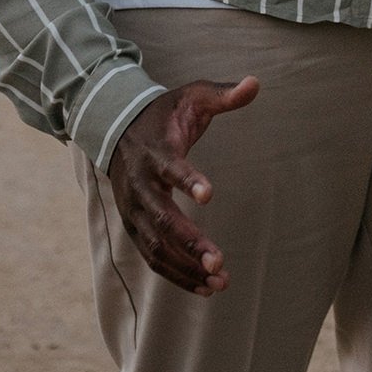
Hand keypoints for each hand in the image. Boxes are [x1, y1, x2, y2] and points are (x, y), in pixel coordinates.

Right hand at [106, 75, 259, 295]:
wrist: (116, 128)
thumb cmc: (163, 114)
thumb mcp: (191, 96)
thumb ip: (222, 94)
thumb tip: (256, 82)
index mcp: (154, 151)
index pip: (169, 167)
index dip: (188, 179)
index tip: (209, 192)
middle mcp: (139, 185)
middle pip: (162, 219)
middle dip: (189, 241)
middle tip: (219, 261)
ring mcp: (134, 210)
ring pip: (156, 247)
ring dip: (185, 267)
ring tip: (219, 281)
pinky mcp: (135, 227)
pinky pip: (153, 258)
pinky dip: (176, 275)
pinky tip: (204, 288)